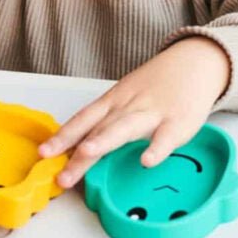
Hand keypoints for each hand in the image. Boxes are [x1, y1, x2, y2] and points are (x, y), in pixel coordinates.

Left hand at [38, 38, 229, 188]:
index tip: (43, 154)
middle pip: (99, 129)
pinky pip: (166, 137)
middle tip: (60, 174)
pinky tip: (147, 161)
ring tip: (87, 154)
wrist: (194, 63)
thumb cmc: (157, 85)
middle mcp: (128, 106)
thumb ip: (107, 121)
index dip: (62, 136)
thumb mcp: (127, 97)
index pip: (83, 119)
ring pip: (125, 127)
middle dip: (77, 152)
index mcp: (114, 102)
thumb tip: (79, 147)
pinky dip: (157, 149)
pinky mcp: (178, 121)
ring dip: (105, 140)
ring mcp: (152, 113)